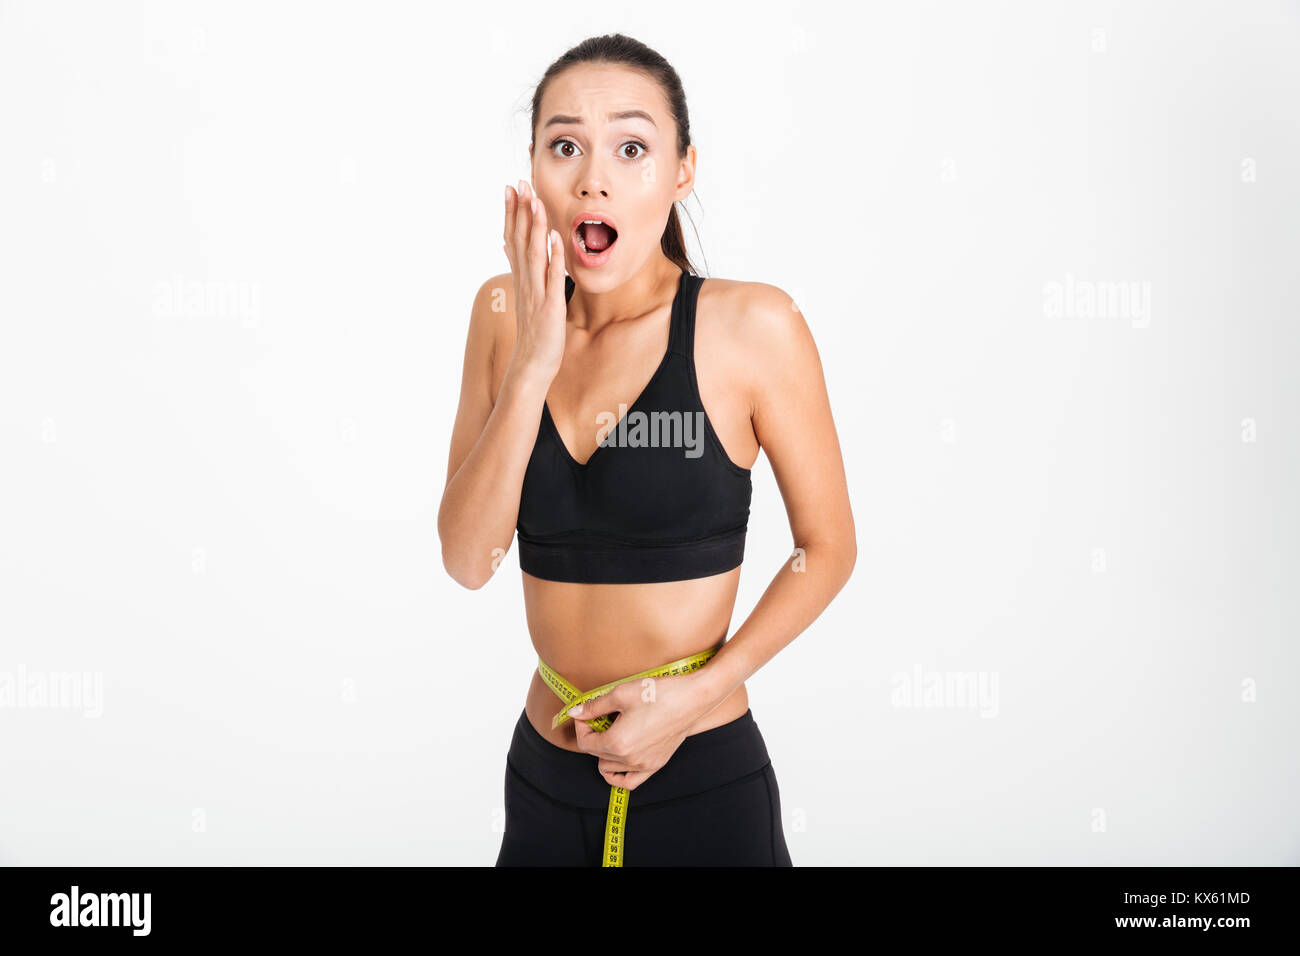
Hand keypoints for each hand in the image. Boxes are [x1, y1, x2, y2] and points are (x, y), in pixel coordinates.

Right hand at [503, 180, 565, 381]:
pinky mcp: (550, 307)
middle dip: (519, 210)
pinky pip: (553, 278)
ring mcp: (536, 294)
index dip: (511, 212)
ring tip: (535, 201)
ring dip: (535, 227)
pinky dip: (555, 257)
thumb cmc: (534, 332)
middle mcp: (525, 282)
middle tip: (518, 182)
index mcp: (521, 278)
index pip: (512, 238)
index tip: (510, 187)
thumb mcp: (525, 297)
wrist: (532, 364)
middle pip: (520, 240)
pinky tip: (557, 238)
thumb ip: (520, 271)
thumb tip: (508, 247)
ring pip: (534, 254)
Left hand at [567, 670, 713, 790]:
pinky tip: (619, 758)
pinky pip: (629, 781)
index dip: (581, 727)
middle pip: (596, 755)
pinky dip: (618, 775)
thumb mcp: (621, 693)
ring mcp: (644, 766)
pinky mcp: (655, 765)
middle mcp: (630, 760)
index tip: (586, 714)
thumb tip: (575, 712)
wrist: (693, 698)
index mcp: (618, 743)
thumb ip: (594, 706)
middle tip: (601, 716)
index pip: (585, 743)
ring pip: (609, 768)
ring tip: (613, 731)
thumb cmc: (659, 693)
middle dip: (593, 735)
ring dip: (604, 752)